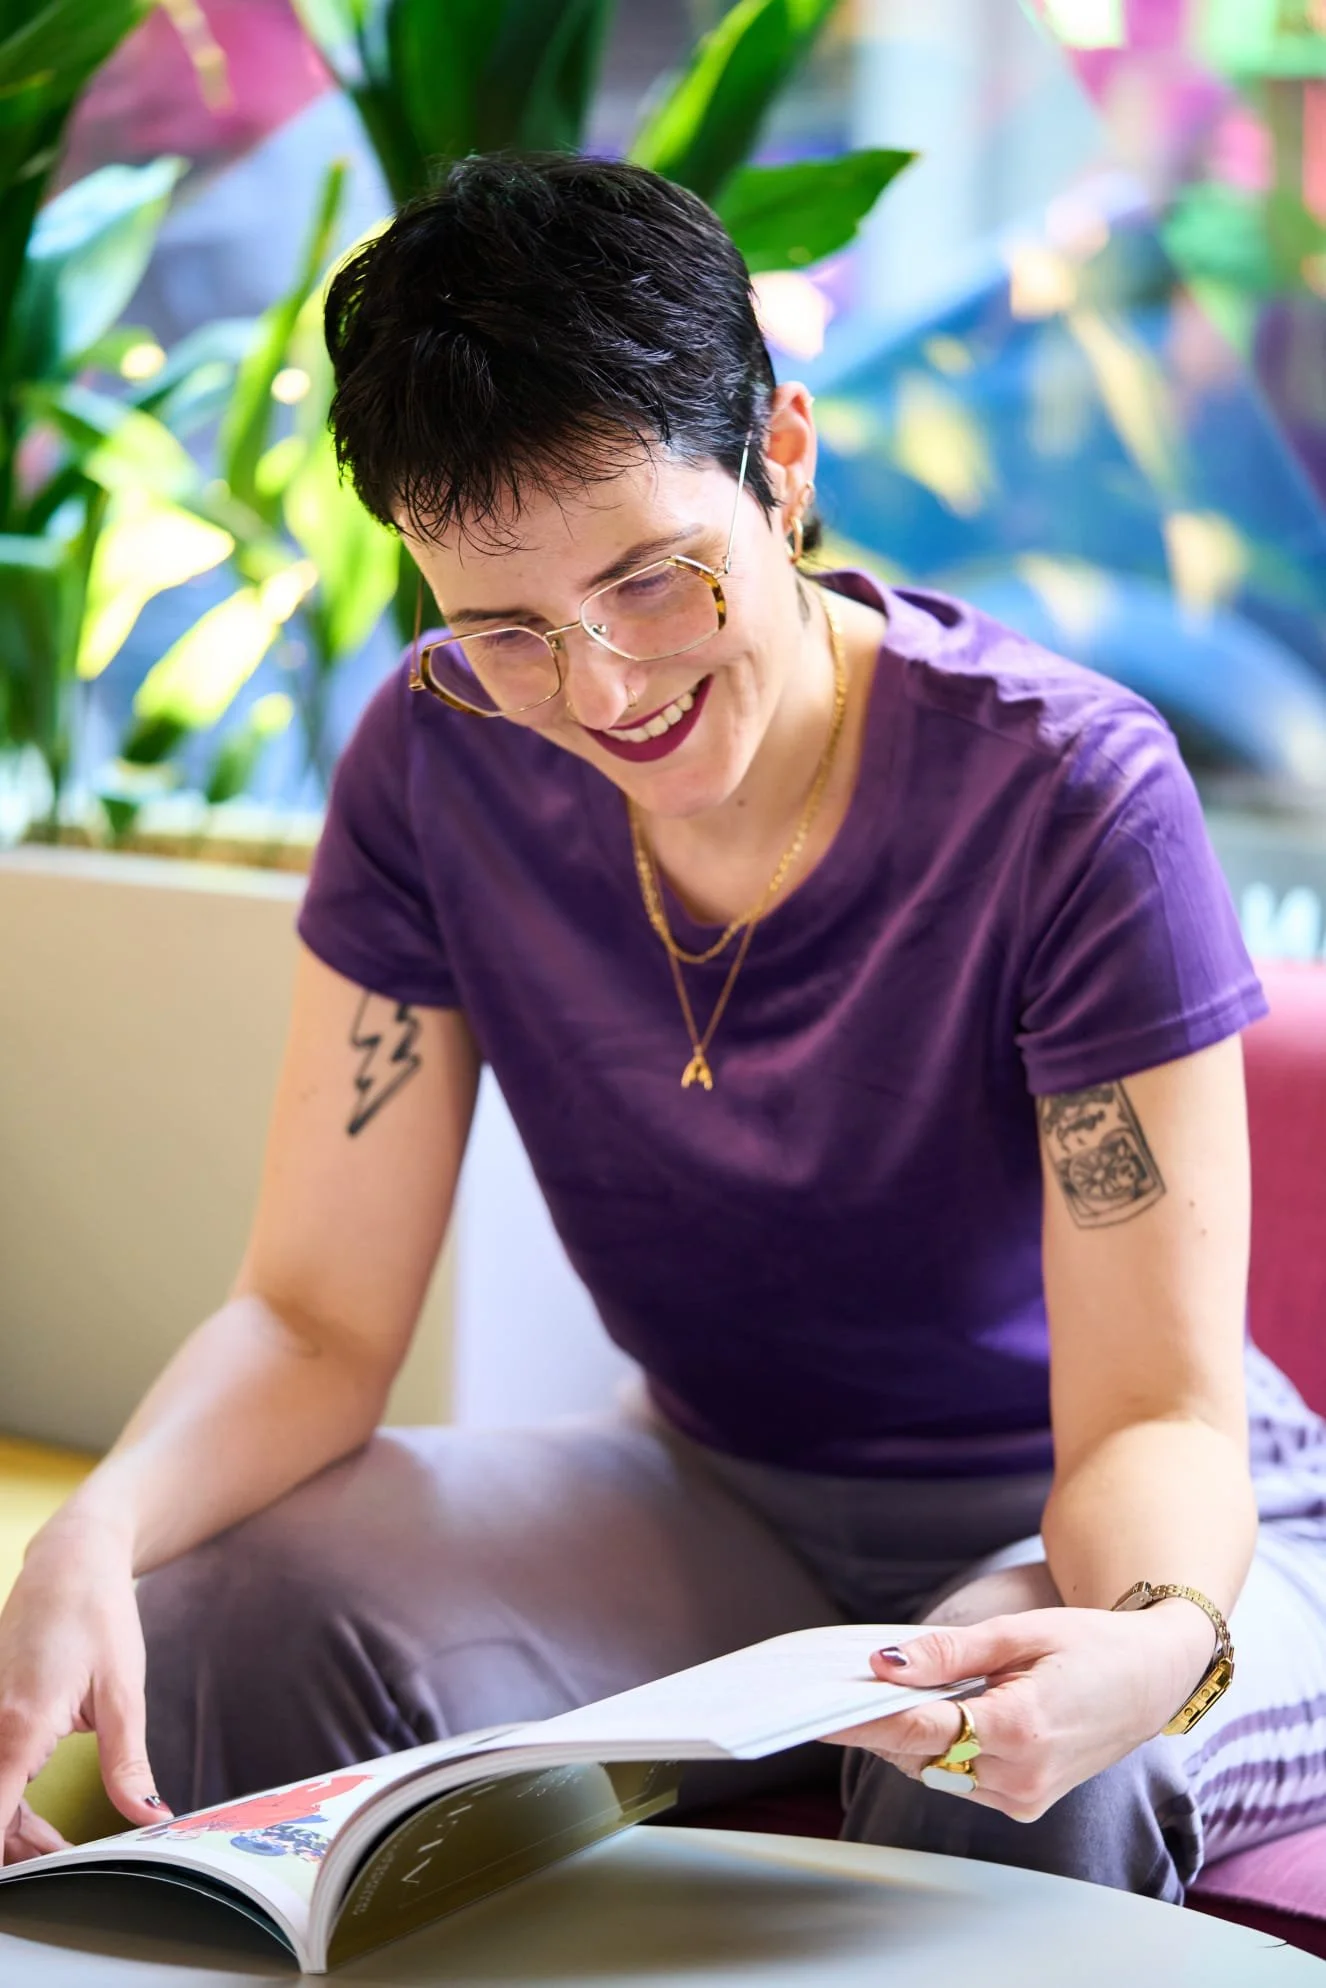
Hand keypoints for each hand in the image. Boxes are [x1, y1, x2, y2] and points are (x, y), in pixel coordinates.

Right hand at [0, 1512, 171, 1863]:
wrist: (71, 1560)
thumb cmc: (97, 1614)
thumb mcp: (122, 1692)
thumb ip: (127, 1762)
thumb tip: (148, 1817)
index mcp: (18, 1726)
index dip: (9, 1862)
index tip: (39, 1885)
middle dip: (22, 1855)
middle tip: (74, 1866)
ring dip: (14, 1833)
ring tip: (62, 1849)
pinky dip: (7, 1804)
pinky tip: (37, 1819)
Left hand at [826, 1603, 1212, 1821]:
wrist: (1153, 1680)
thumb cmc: (1090, 1645)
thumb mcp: (1018, 1633)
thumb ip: (948, 1652)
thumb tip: (883, 1665)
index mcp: (1020, 1728)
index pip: (919, 1730)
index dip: (864, 1720)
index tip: (819, 1712)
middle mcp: (1022, 1776)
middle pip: (921, 1754)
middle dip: (881, 1724)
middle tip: (842, 1689)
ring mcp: (1026, 1798)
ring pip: (937, 1772)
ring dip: (908, 1737)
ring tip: (885, 1696)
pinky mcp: (1028, 1804)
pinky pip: (962, 1780)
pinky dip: (939, 1750)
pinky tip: (932, 1715)